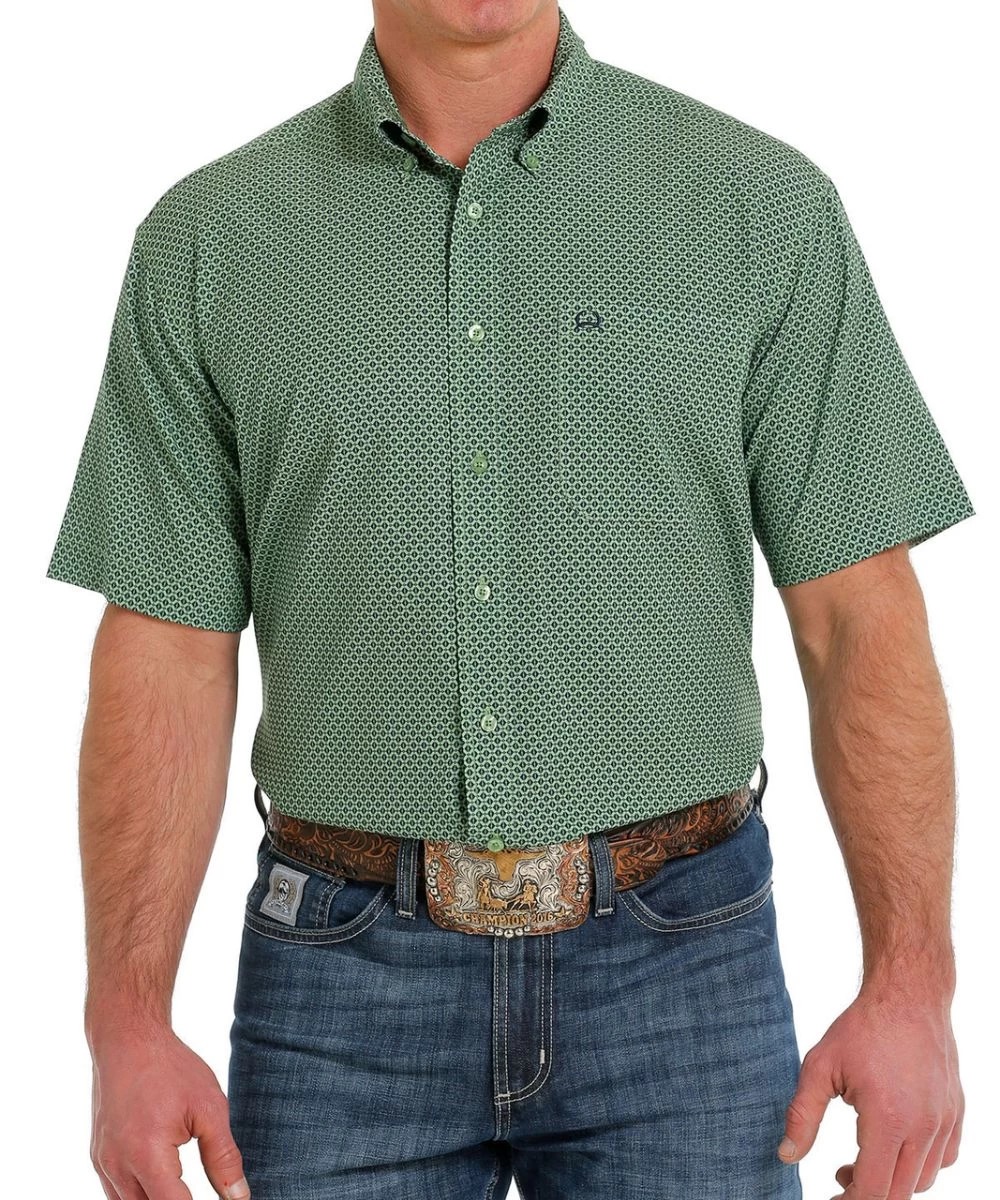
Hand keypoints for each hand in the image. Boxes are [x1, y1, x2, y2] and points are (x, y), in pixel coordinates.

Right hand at [88, 1023, 248, 1199]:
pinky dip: (141, 1195)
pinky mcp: (99, 1158)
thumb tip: (239, 1197)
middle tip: (200, 1188)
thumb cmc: (171, 1068)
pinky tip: (163, 1180)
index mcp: (147, 1155)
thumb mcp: (210, 1108)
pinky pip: (118, 1194)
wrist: (127, 1039)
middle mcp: (118, 1166)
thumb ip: (224, 1157)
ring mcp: (104, 1164)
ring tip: (184, 1186)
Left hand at [777, 985, 963, 1197]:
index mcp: (888, 1119)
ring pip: (923, 1180)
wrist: (908, 995)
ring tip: (862, 1160)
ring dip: (893, 1182)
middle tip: (839, 1176)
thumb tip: (786, 1155)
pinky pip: (943, 1159)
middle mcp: (923, 1127)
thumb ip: (802, 1115)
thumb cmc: (862, 1028)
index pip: (873, 1190)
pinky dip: (919, 1165)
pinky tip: (894, 1144)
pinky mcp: (956, 1113)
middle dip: (867, 1194)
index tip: (830, 1193)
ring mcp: (945, 1121)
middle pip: (899, 1193)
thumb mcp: (820, 1066)